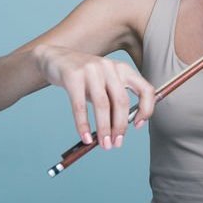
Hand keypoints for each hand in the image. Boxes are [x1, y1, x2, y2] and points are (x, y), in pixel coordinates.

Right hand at [34, 44, 155, 149]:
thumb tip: (119, 130)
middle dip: (120, 127)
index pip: (145, 89)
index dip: (146, 109)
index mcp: (123, 69)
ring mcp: (91, 70)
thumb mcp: (104, 85)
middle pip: (121, 101)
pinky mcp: (73, 76)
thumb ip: (113, 102)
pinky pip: (80, 106)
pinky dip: (83, 125)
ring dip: (104, 129)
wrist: (56, 58)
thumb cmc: (84, 77)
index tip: (137, 126)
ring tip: (103, 144)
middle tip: (116, 144)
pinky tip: (86, 138)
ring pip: (102, 105)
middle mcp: (110, 67)